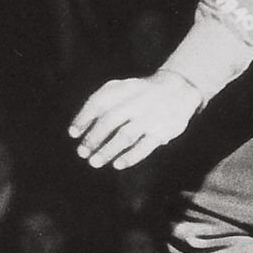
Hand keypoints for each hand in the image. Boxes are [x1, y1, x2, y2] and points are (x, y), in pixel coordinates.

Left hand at [70, 71, 198, 171]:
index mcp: (124, 89)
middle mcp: (136, 101)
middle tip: (82, 153)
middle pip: (110, 119)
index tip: (73, 133)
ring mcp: (150, 116)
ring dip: (108, 150)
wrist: (180, 88)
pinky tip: (117, 164)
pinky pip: (144, 147)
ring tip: (94, 162)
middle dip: (94, 138)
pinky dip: (130, 157)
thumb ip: (101, 103)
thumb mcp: (122, 88)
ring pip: (125, 136)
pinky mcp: (163, 131)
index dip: (84, 117)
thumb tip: (76, 130)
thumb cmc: (140, 93)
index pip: (99, 101)